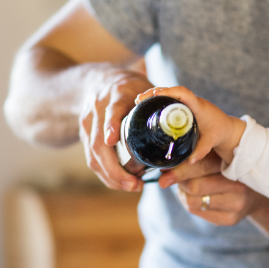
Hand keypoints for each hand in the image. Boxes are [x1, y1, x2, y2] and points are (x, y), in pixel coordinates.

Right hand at [79, 69, 154, 190]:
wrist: (98, 80)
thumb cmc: (131, 87)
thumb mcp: (145, 88)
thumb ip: (161, 103)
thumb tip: (184, 126)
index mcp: (116, 95)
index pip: (111, 111)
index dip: (111, 126)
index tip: (113, 141)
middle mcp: (97, 109)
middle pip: (98, 142)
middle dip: (114, 168)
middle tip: (134, 184)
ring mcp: (88, 123)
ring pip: (93, 154)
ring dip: (111, 176)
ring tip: (132, 187)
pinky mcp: (84, 135)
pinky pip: (91, 158)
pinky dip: (106, 174)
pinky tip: (120, 183)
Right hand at [136, 86, 245, 163]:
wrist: (227, 128)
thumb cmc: (220, 132)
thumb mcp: (211, 141)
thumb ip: (201, 151)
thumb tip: (190, 161)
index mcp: (198, 106)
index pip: (183, 93)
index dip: (168, 92)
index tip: (154, 96)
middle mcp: (192, 101)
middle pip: (171, 90)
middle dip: (154, 93)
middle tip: (139, 100)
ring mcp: (188, 103)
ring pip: (169, 94)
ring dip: (155, 95)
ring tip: (139, 102)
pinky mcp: (185, 106)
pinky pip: (171, 99)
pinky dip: (159, 101)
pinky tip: (148, 106)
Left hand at [158, 151, 264, 225]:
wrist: (257, 193)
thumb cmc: (231, 170)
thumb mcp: (220, 158)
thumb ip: (197, 158)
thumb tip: (164, 167)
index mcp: (235, 165)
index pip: (201, 166)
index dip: (179, 169)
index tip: (162, 170)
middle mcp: (238, 187)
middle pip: (194, 186)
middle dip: (178, 181)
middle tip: (169, 176)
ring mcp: (236, 206)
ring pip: (192, 201)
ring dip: (183, 193)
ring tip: (185, 185)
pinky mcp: (230, 220)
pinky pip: (197, 211)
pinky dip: (190, 202)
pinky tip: (195, 196)